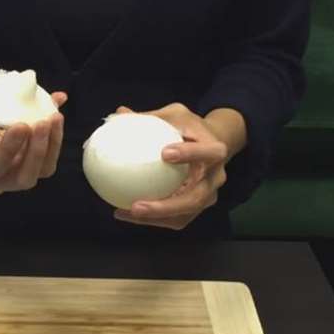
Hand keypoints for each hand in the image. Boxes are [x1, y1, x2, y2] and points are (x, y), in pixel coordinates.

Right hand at [0, 78, 66, 194]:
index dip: (8, 149)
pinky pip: (49, 161)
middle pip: (24, 178)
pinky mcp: (33, 171)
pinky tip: (56, 116)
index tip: (21, 125)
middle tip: (43, 122)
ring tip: (55, 116)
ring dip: (52, 144)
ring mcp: (18, 180)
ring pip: (43, 171)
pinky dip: (56, 139)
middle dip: (37, 151)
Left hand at [113, 103, 228, 229]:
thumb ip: (150, 117)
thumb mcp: (175, 115)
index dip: (190, 154)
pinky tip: (125, 213)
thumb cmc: (190, 128)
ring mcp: (207, 196)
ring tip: (128, 213)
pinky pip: (175, 219)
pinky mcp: (196, 207)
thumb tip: (119, 114)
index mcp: (215, 151)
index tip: (164, 153)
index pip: (210, 153)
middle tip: (137, 206)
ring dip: (156, 218)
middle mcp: (215, 178)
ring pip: (184, 214)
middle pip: (196, 198)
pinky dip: (152, 219)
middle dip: (167, 206)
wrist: (211, 148)